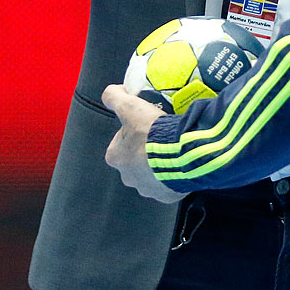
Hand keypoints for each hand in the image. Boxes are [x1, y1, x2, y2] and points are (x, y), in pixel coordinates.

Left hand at [102, 84, 180, 203]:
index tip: (144, 124)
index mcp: (115, 158)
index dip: (132, 131)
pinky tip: (180, 161)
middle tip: (160, 136)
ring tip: (172, 148)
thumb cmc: (150, 132)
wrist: (179, 153)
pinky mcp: (166, 196)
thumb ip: (113, 96)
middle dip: (145, 150)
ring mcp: (147, 189)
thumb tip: (110, 93)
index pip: (120, 143)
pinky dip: (173, 174)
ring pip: (152, 173)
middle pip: (135, 160)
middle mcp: (127, 178)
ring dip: (159, 164)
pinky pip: (168, 183)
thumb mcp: (129, 106)